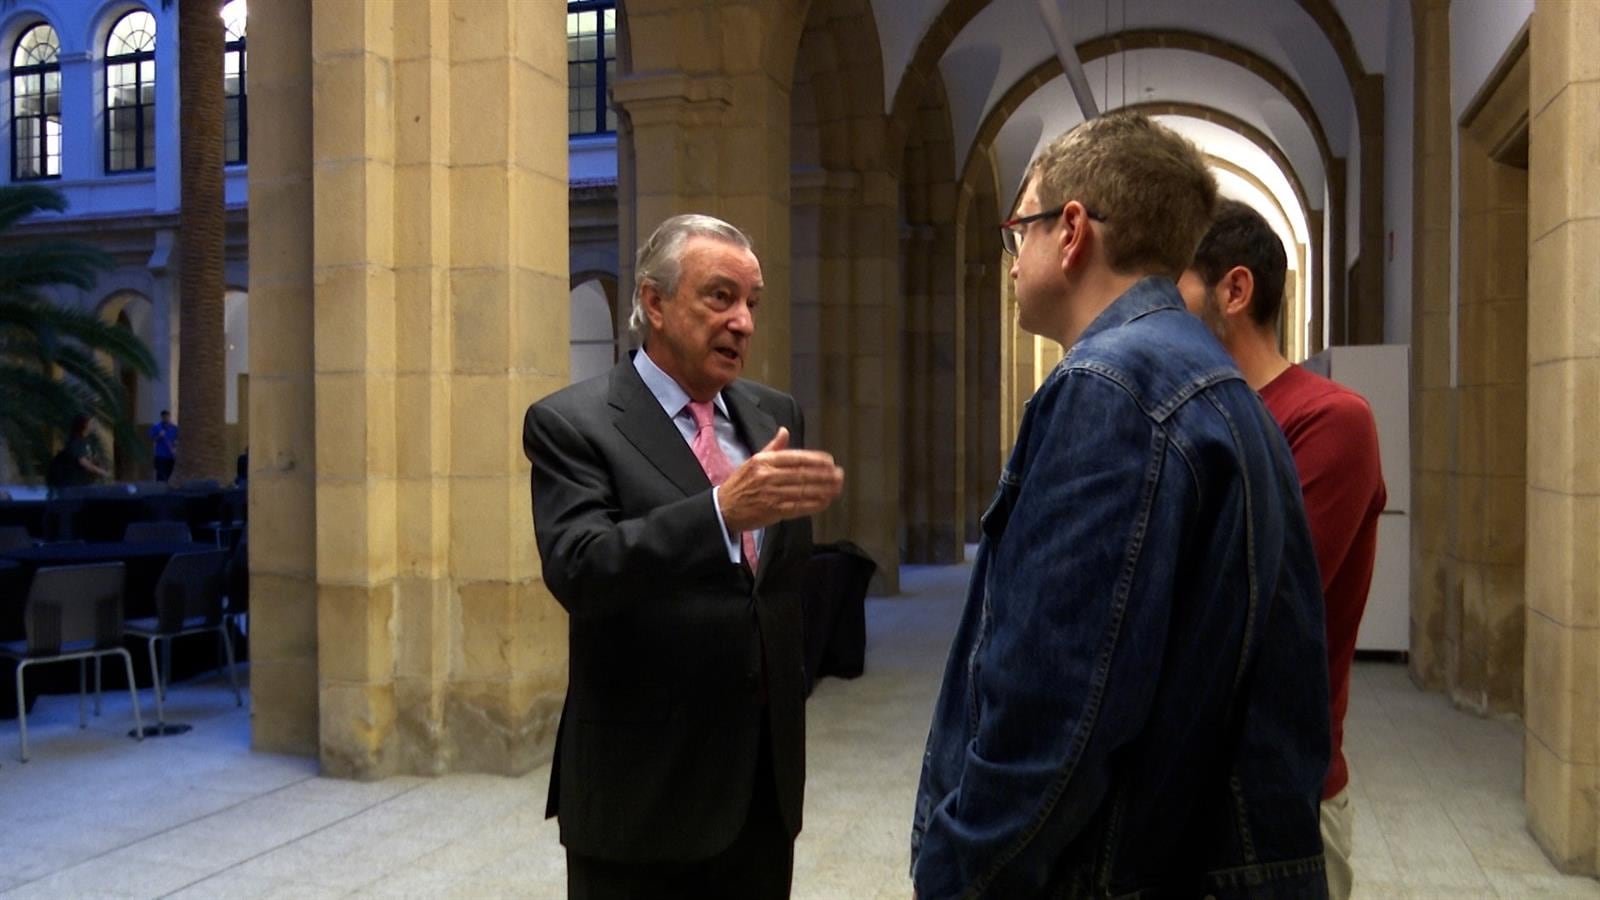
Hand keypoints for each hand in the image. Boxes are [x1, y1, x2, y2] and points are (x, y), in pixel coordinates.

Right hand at [717, 427, 843, 532]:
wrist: (723, 508)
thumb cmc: (739, 484)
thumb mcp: (753, 461)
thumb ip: (772, 447)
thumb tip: (784, 431)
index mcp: (764, 460)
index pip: (796, 458)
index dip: (815, 459)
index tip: (830, 461)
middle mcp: (768, 476)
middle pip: (803, 474)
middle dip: (824, 475)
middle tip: (839, 474)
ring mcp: (771, 494)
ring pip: (803, 490)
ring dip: (823, 489)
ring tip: (837, 487)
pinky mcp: (773, 510)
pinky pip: (799, 506)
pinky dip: (814, 504)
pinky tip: (825, 502)